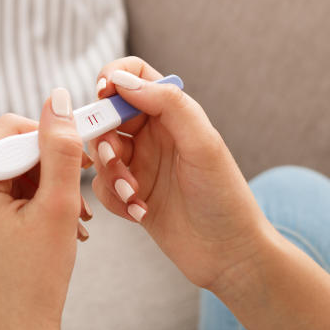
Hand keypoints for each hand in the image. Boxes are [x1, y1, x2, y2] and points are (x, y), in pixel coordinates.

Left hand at [0, 89, 89, 329]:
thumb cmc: (39, 275)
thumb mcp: (57, 205)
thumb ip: (60, 147)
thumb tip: (56, 96)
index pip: (13, 130)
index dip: (53, 141)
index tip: (84, 160)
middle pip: (10, 151)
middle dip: (50, 169)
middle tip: (79, 200)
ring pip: (10, 174)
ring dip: (45, 188)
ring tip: (72, 219)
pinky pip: (1, 196)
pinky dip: (31, 203)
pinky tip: (55, 226)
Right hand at [88, 57, 273, 292]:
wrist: (229, 254)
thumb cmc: (224, 197)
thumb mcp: (202, 144)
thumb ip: (168, 106)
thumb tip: (123, 80)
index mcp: (174, 114)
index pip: (134, 75)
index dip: (112, 78)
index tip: (102, 95)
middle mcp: (156, 134)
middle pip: (107, 115)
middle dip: (104, 135)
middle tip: (117, 158)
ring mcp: (143, 165)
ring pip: (100, 152)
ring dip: (111, 173)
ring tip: (135, 194)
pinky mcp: (133, 195)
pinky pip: (102, 186)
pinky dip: (115, 198)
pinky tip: (140, 212)